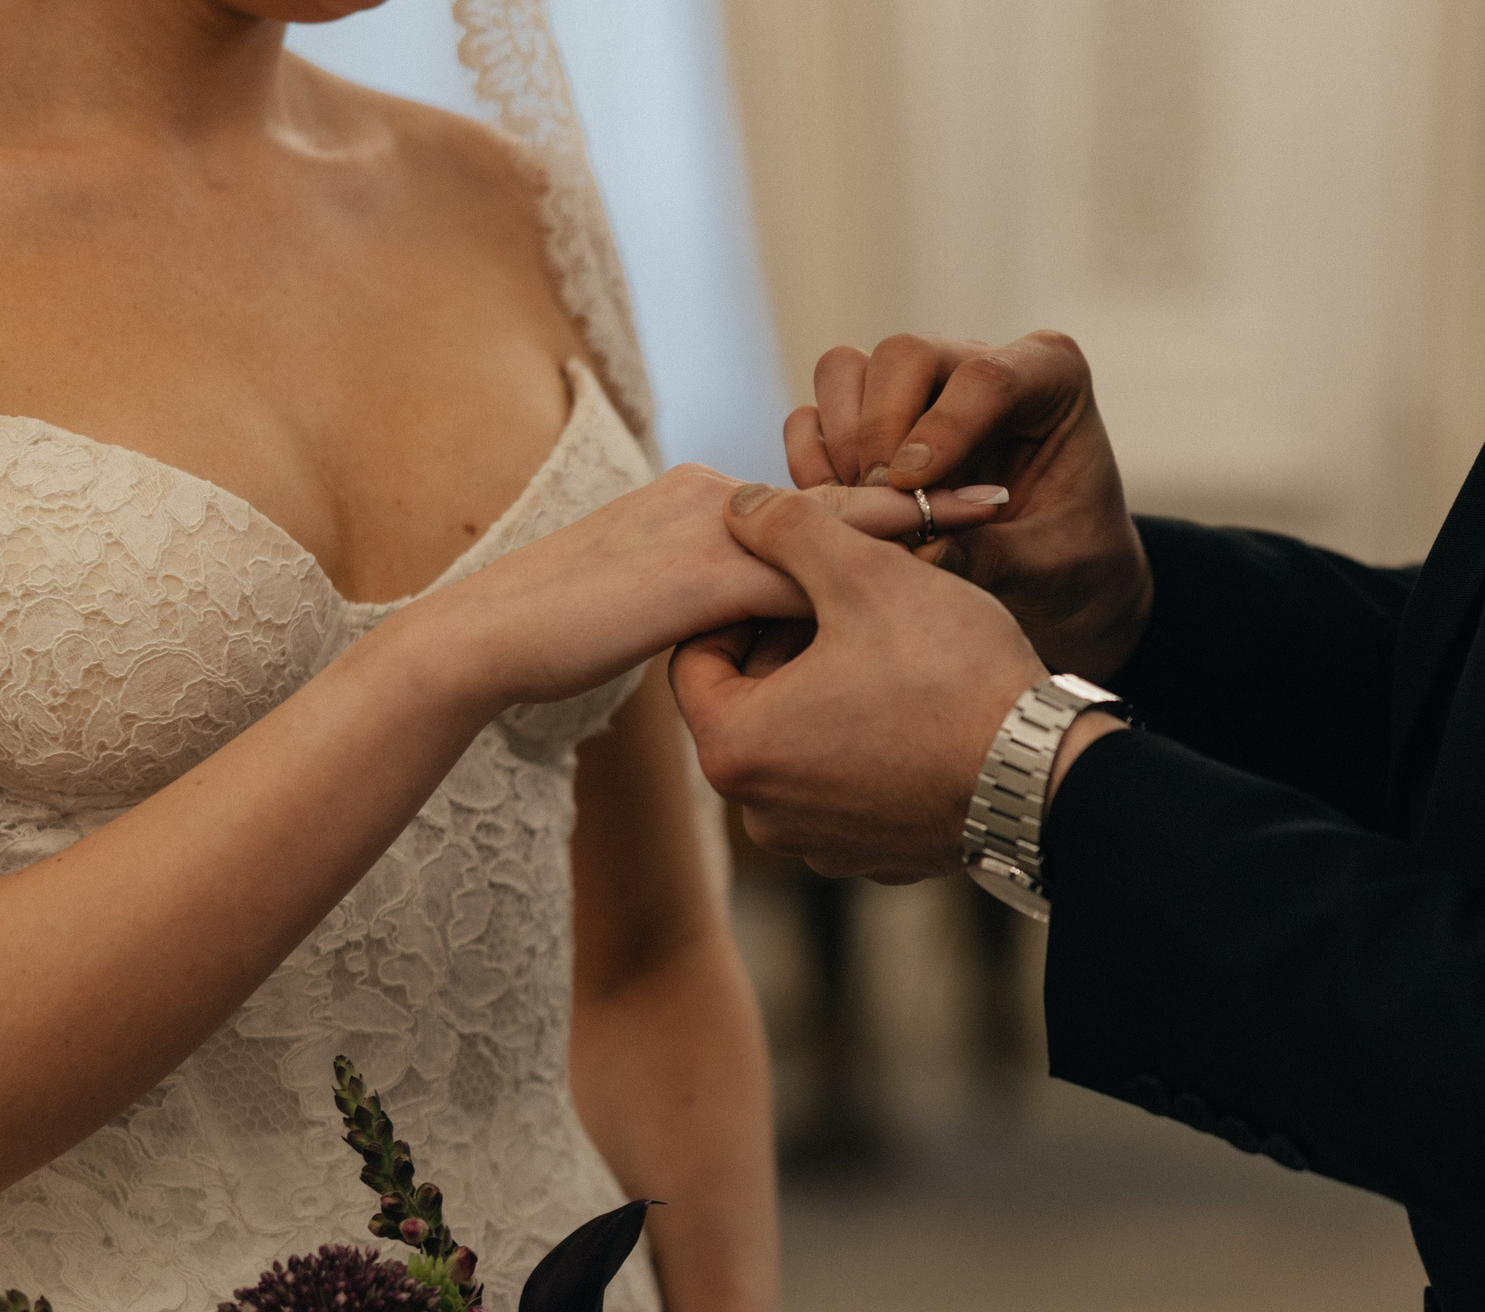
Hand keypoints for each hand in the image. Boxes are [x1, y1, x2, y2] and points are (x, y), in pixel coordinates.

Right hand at [423, 464, 1009, 709]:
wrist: (484, 642)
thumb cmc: (546, 644)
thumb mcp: (635, 618)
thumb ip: (691, 612)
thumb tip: (728, 637)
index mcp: (694, 508)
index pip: (802, 510)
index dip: (874, 511)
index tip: (943, 512)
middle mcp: (708, 499)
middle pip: (833, 499)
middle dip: (917, 495)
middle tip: (1000, 496)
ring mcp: (708, 528)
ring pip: (833, 521)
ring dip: (914, 515)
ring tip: (994, 511)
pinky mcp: (706, 571)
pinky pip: (809, 568)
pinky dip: (874, 566)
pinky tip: (933, 567)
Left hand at [671, 484, 1048, 878]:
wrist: (1041, 775)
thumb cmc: (950, 674)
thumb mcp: (864, 574)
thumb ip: (788, 529)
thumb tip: (740, 507)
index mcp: (735, 748)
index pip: (695, 659)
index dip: (741, 604)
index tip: (794, 580)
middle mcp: (759, 814)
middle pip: (747, 704)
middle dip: (786, 649)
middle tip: (847, 604)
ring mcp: (816, 844)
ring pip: (798, 745)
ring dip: (827, 694)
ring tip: (885, 651)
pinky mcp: (869, 859)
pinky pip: (845, 786)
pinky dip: (865, 745)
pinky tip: (914, 709)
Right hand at [787, 331, 1153, 681]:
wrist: (1058, 578)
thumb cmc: (1072, 563)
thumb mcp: (1048, 568)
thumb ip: (991, 558)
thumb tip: (921, 553)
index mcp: (1048, 378)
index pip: (985, 376)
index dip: (942, 429)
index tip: (913, 486)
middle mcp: (974, 365)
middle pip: (901, 355)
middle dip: (880, 430)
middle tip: (881, 501)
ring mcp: (917, 389)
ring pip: (845, 371)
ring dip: (841, 442)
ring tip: (861, 508)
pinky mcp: (869, 423)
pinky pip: (814, 417)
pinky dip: (813, 461)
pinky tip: (840, 513)